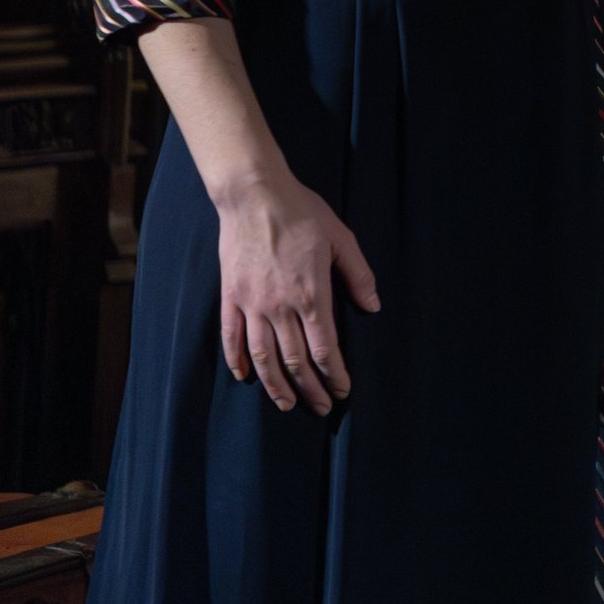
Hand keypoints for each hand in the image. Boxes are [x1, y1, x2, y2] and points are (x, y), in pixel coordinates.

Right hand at [214, 170, 379, 413]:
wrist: (255, 196)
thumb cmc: (303, 214)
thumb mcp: (341, 239)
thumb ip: (358, 276)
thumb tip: (373, 307)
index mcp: (311, 294)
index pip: (324, 348)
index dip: (334, 374)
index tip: (342, 390)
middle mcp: (280, 306)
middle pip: (295, 360)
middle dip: (310, 388)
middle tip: (320, 407)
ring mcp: (252, 304)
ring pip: (263, 357)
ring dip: (275, 385)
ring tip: (287, 404)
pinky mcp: (230, 297)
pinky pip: (232, 337)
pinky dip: (238, 360)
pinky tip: (246, 376)